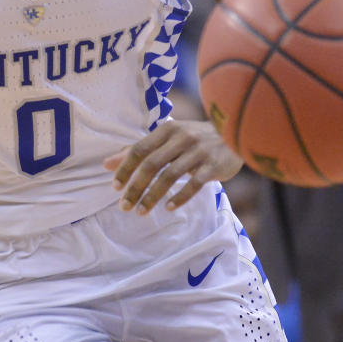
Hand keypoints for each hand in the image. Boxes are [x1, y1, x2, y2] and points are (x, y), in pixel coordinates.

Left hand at [105, 119, 242, 214]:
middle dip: (135, 187)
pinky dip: (179, 197)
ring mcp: (199, 151)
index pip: (139, 149)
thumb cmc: (194, 139)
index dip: (125, 169)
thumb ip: (140, 150)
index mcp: (168, 130)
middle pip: (151, 165)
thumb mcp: (168, 139)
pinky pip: (194, 184)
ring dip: (153, 196)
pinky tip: (168, 208)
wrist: (236, 133)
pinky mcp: (214, 166)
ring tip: (141, 211)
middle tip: (124, 206)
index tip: (115, 188)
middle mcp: (182, 138)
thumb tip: (106, 164)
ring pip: (170, 176)